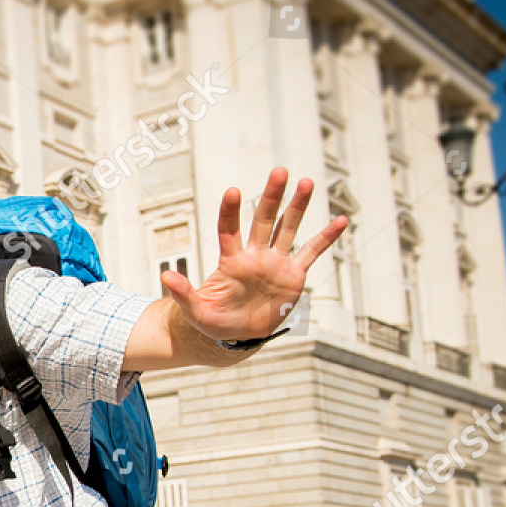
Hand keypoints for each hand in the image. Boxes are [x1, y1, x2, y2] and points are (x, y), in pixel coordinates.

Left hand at [163, 167, 347, 342]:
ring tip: (306, 182)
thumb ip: (183, 294)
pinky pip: (312, 252)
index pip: (229, 230)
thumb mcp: (196, 312)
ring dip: (298, 207)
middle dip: (271, 196)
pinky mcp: (294, 275)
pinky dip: (326, 238)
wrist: (238, 335)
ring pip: (288, 228)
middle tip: (279, 171)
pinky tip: (341, 221)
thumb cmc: (214, 322)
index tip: (231, 192)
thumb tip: (164, 276)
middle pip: (264, 220)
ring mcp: (276, 263)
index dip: (230, 212)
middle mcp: (255, 256)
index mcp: (231, 262)